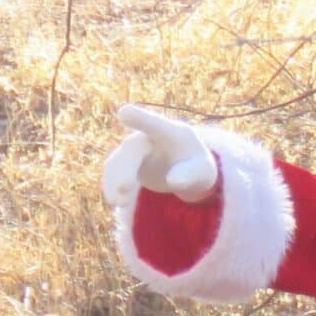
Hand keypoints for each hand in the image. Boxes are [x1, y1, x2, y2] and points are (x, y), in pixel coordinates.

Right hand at [102, 103, 217, 205]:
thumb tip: (172, 181)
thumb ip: (191, 174)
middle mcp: (148, 137)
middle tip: (123, 189)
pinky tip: (115, 202)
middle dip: (125, 167)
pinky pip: (113, 172)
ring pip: (118, 160)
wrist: (189, 172)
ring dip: (114, 180)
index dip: (139, 118)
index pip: (153, 123)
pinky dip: (111, 185)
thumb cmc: (199, 168)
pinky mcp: (126, 163)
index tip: (123, 113)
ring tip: (117, 202)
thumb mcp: (203, 173)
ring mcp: (134, 150)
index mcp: (170, 132)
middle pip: (132, 148)